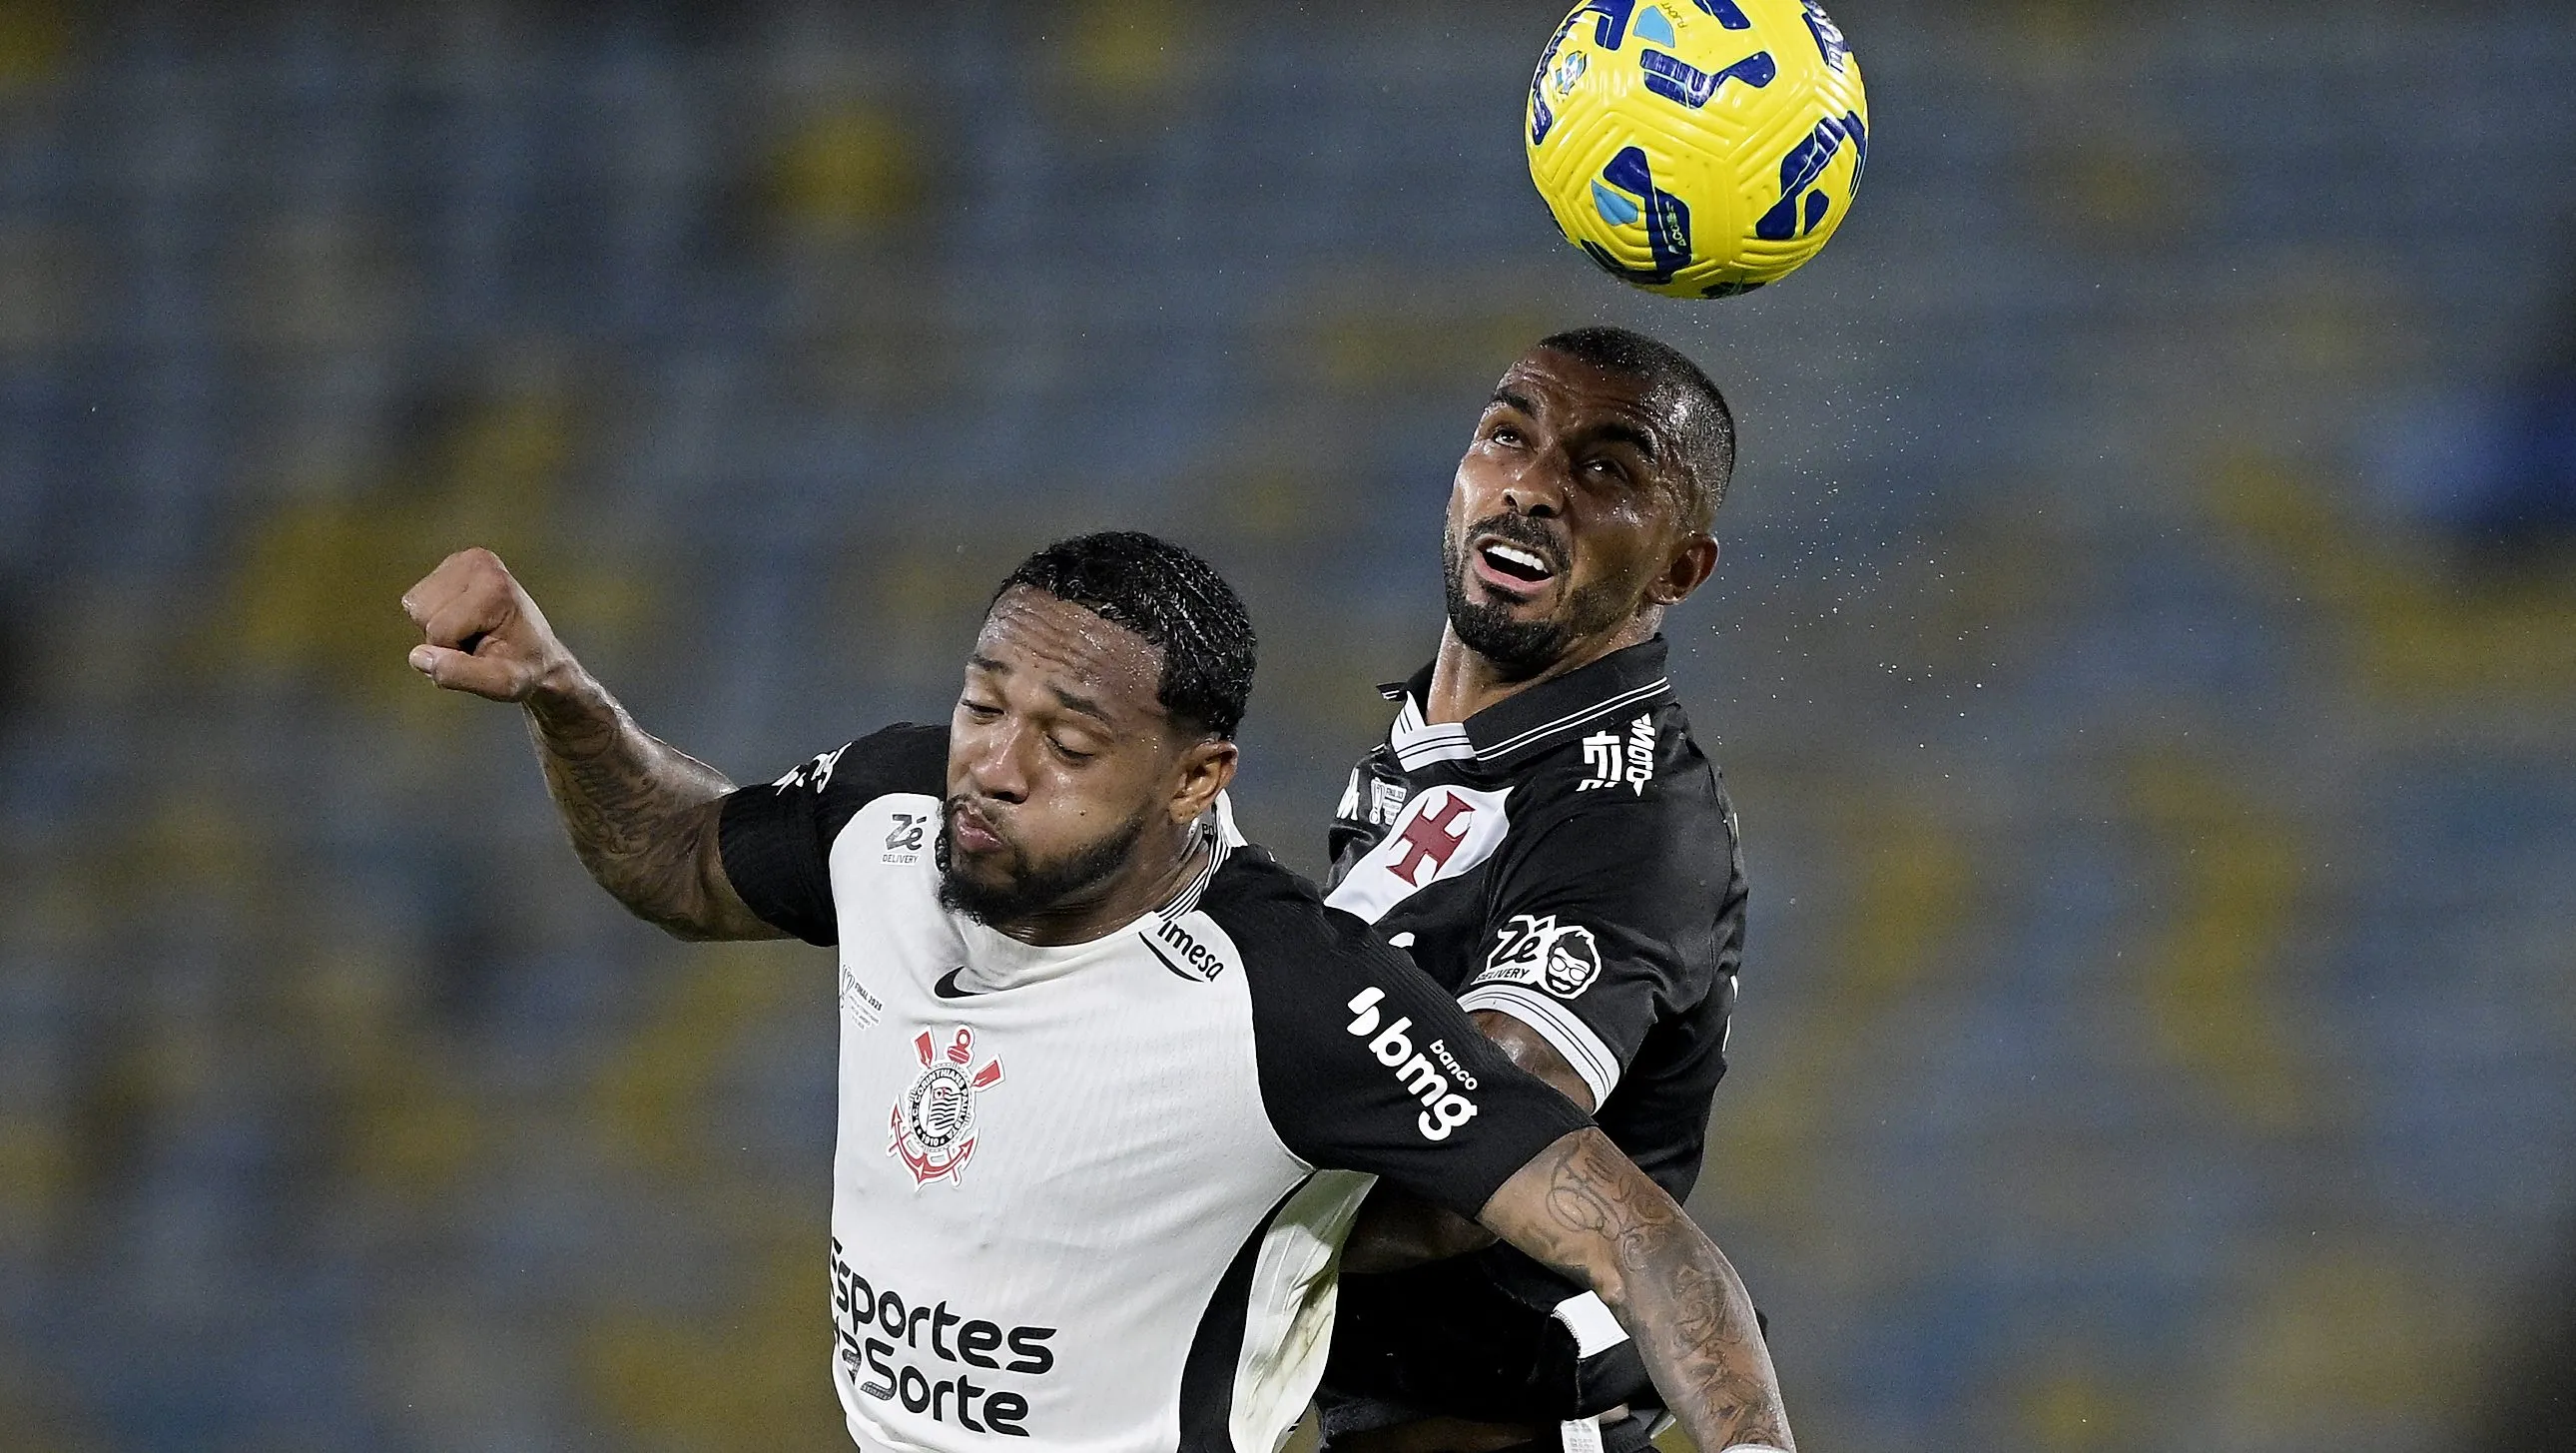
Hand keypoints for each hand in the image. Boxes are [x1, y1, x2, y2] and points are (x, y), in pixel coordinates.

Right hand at [401, 548, 575, 702]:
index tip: (486, 651)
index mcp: (495, 587)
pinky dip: (434, 616)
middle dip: (443, 638)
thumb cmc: (523, 668)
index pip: (440, 631)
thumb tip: (419, 657)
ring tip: (473, 631)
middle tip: (478, 642)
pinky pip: (416, 599)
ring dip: (438, 628)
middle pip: (422, 614)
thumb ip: (459, 674)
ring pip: (415, 606)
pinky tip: (465, 621)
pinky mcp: (452, 564)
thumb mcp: (502, 684)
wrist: (539, 654)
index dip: (454, 652)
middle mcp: (479, 562)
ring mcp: (464, 559)